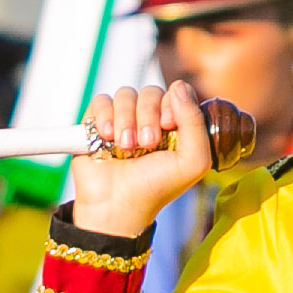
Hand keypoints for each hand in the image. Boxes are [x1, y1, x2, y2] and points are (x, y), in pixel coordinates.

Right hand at [65, 80, 221, 237]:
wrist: (118, 206)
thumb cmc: (157, 188)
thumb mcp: (193, 160)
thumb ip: (195, 122)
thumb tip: (178, 86)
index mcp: (174, 125)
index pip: (176, 93)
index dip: (172, 103)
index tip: (168, 126)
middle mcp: (149, 119)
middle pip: (150, 92)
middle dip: (148, 116)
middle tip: (146, 144)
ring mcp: (122, 120)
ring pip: (125, 95)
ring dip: (126, 120)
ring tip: (124, 148)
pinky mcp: (97, 124)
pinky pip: (101, 101)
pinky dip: (104, 116)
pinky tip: (106, 138)